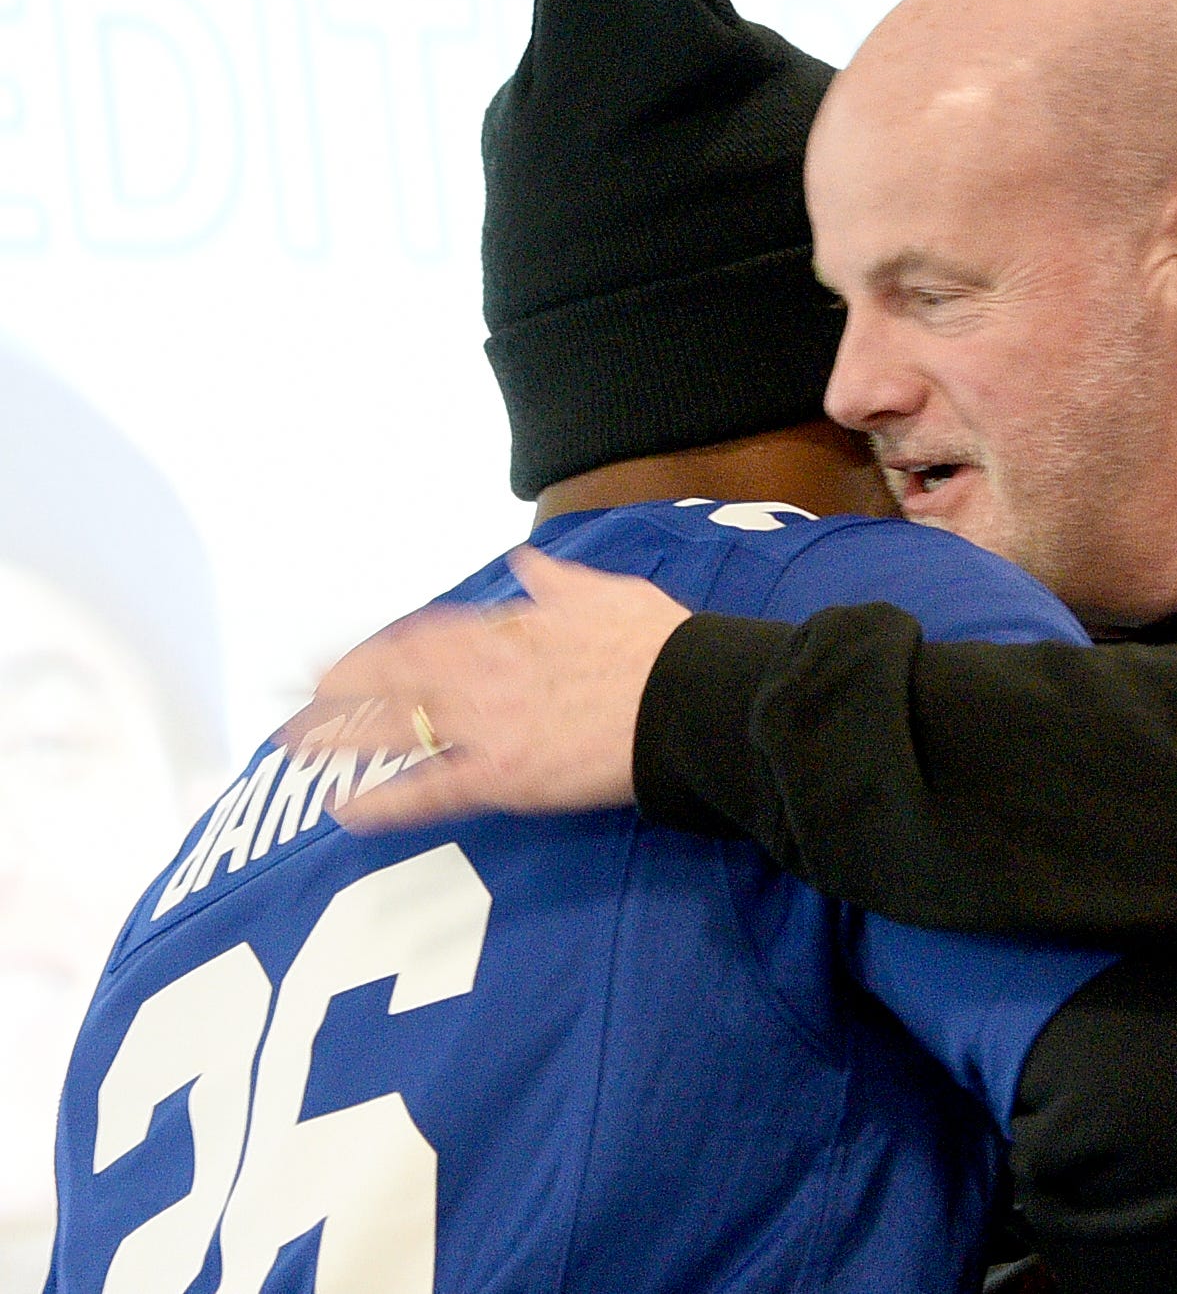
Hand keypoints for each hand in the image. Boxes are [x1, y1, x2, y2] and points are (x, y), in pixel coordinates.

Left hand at [284, 546, 689, 831]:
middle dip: (339, 687)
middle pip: (394, 678)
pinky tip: (347, 810)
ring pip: (398, 726)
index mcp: (510, 630)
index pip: (426, 637)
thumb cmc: (658, 644)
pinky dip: (388, 800)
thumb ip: (558, 582)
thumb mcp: (607, 594)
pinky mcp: (506, 775)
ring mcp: (489, 725)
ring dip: (341, 734)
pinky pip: (434, 789)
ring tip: (295, 745)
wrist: (687, 695)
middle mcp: (485, 673)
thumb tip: (527, 562)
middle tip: (294, 697)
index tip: (342, 659)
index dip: (378, 650)